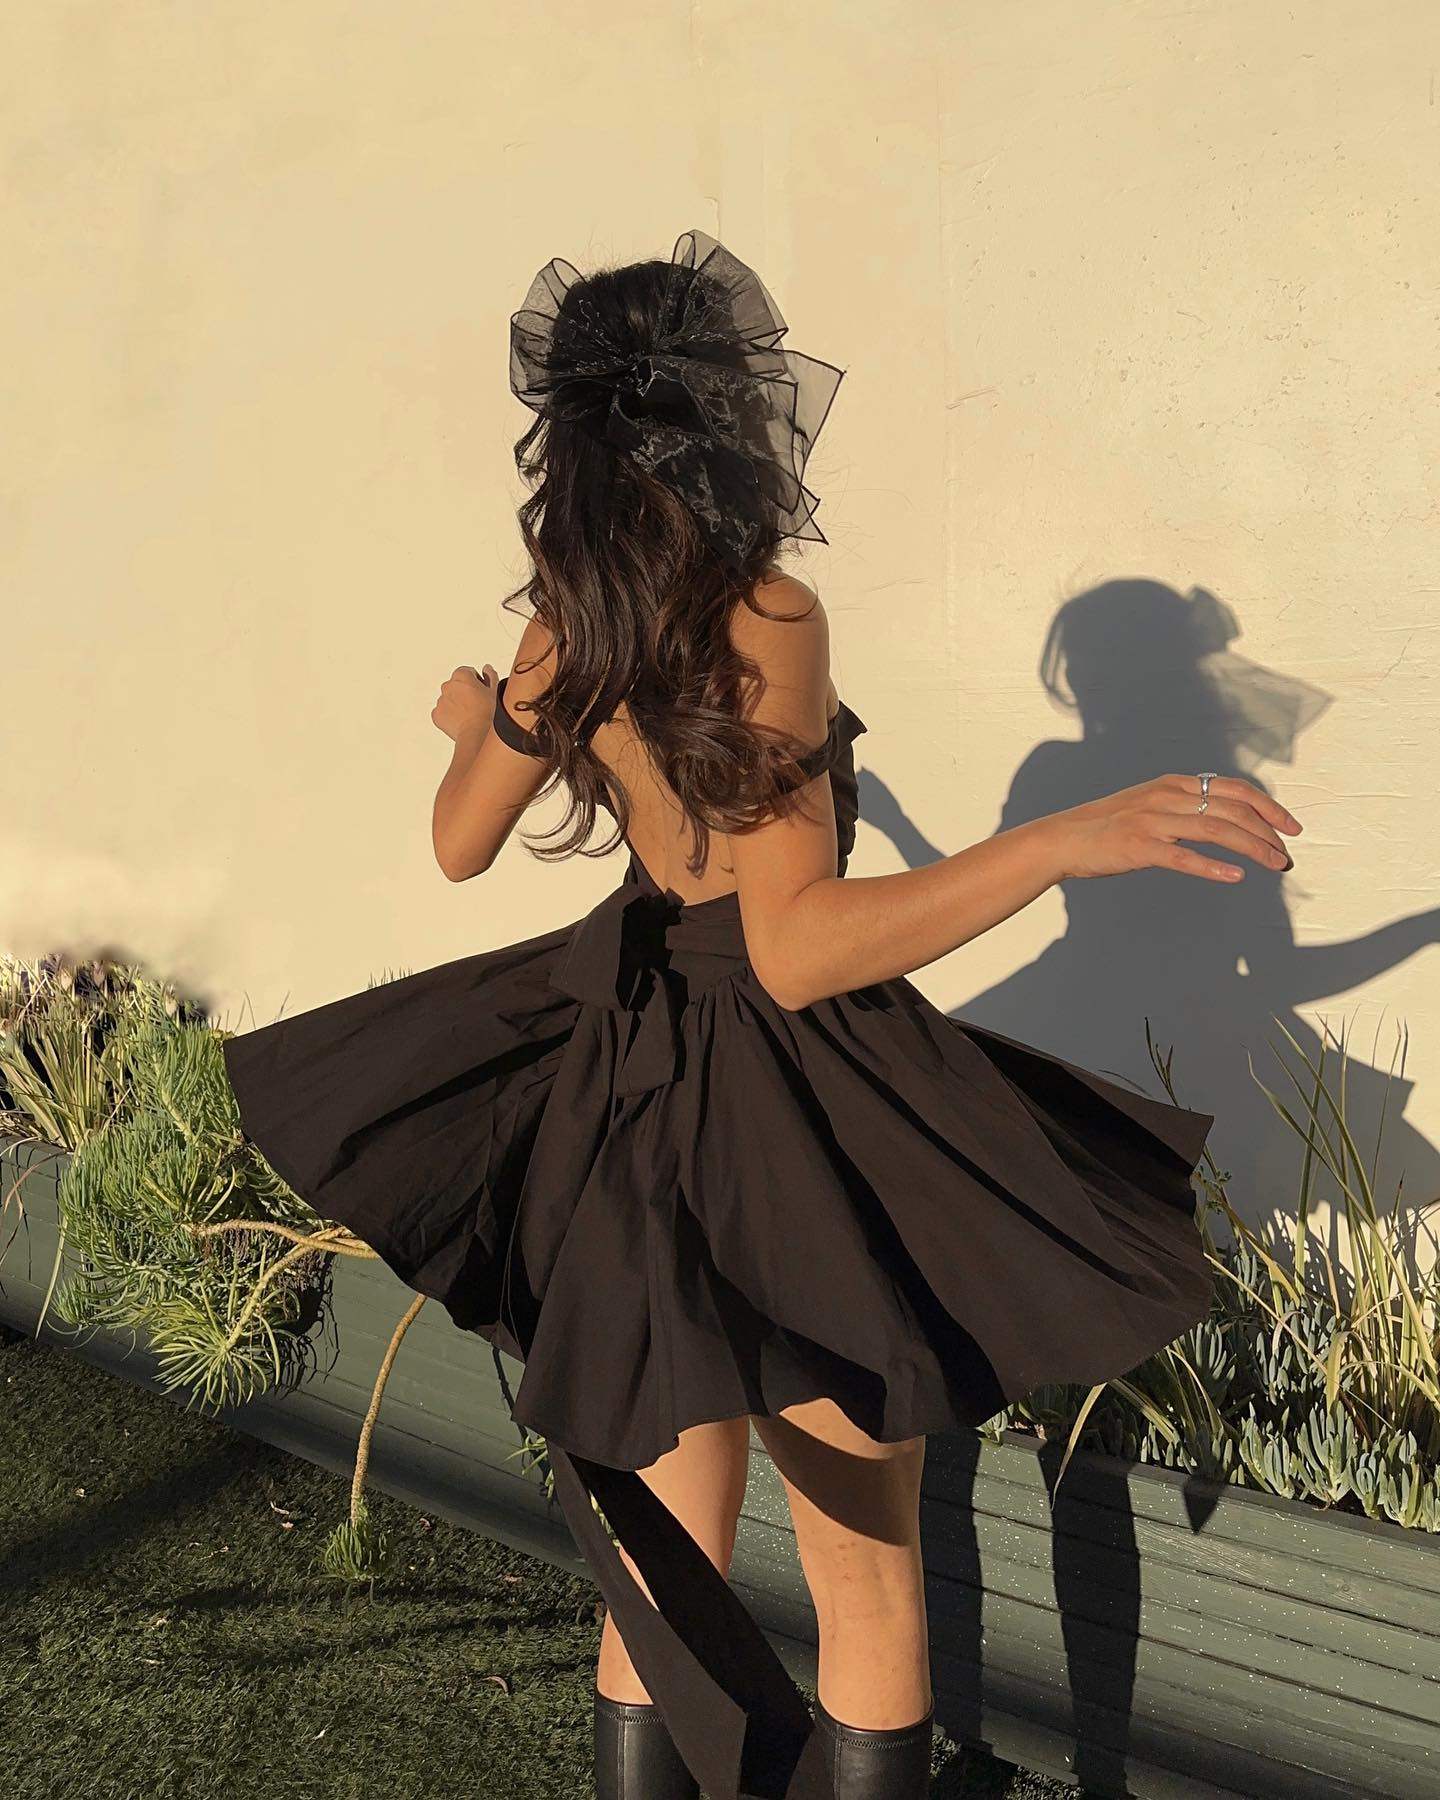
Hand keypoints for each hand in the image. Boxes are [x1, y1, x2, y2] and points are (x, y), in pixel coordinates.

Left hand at [431, 663, 498, 742]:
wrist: (475, 733)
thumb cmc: (486, 712)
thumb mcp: (493, 690)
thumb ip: (490, 675)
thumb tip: (486, 668)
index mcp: (461, 675)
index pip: (468, 672)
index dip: (476, 682)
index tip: (481, 692)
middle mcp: (447, 685)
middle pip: (456, 685)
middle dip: (464, 692)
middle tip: (476, 704)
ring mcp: (440, 700)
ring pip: (449, 699)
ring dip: (457, 703)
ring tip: (469, 715)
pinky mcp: (436, 714)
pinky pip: (442, 712)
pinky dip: (449, 715)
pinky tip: (461, 721)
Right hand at [1051, 773, 1301, 882]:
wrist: (1062, 838)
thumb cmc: (1106, 827)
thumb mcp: (1149, 804)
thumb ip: (1183, 806)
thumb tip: (1222, 816)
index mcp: (1173, 784)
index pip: (1234, 788)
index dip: (1269, 806)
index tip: (1291, 826)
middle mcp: (1167, 796)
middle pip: (1233, 808)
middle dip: (1269, 831)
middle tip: (1288, 854)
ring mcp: (1153, 821)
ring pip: (1217, 829)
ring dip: (1254, 847)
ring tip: (1276, 865)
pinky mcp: (1139, 847)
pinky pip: (1184, 857)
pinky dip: (1213, 867)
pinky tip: (1236, 876)